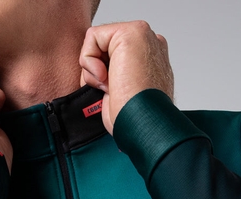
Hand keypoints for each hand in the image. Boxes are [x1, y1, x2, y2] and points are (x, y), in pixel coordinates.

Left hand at [78, 21, 174, 135]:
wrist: (143, 125)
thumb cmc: (135, 120)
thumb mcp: (122, 95)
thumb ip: (115, 77)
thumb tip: (98, 76)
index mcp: (151, 61)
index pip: (114, 57)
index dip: (104, 77)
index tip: (116, 95)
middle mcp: (149, 45)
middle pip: (104, 49)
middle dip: (98, 73)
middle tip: (113, 92)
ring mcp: (142, 36)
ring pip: (97, 43)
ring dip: (94, 71)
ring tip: (112, 87)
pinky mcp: (129, 32)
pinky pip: (92, 37)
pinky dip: (89, 61)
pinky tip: (105, 77)